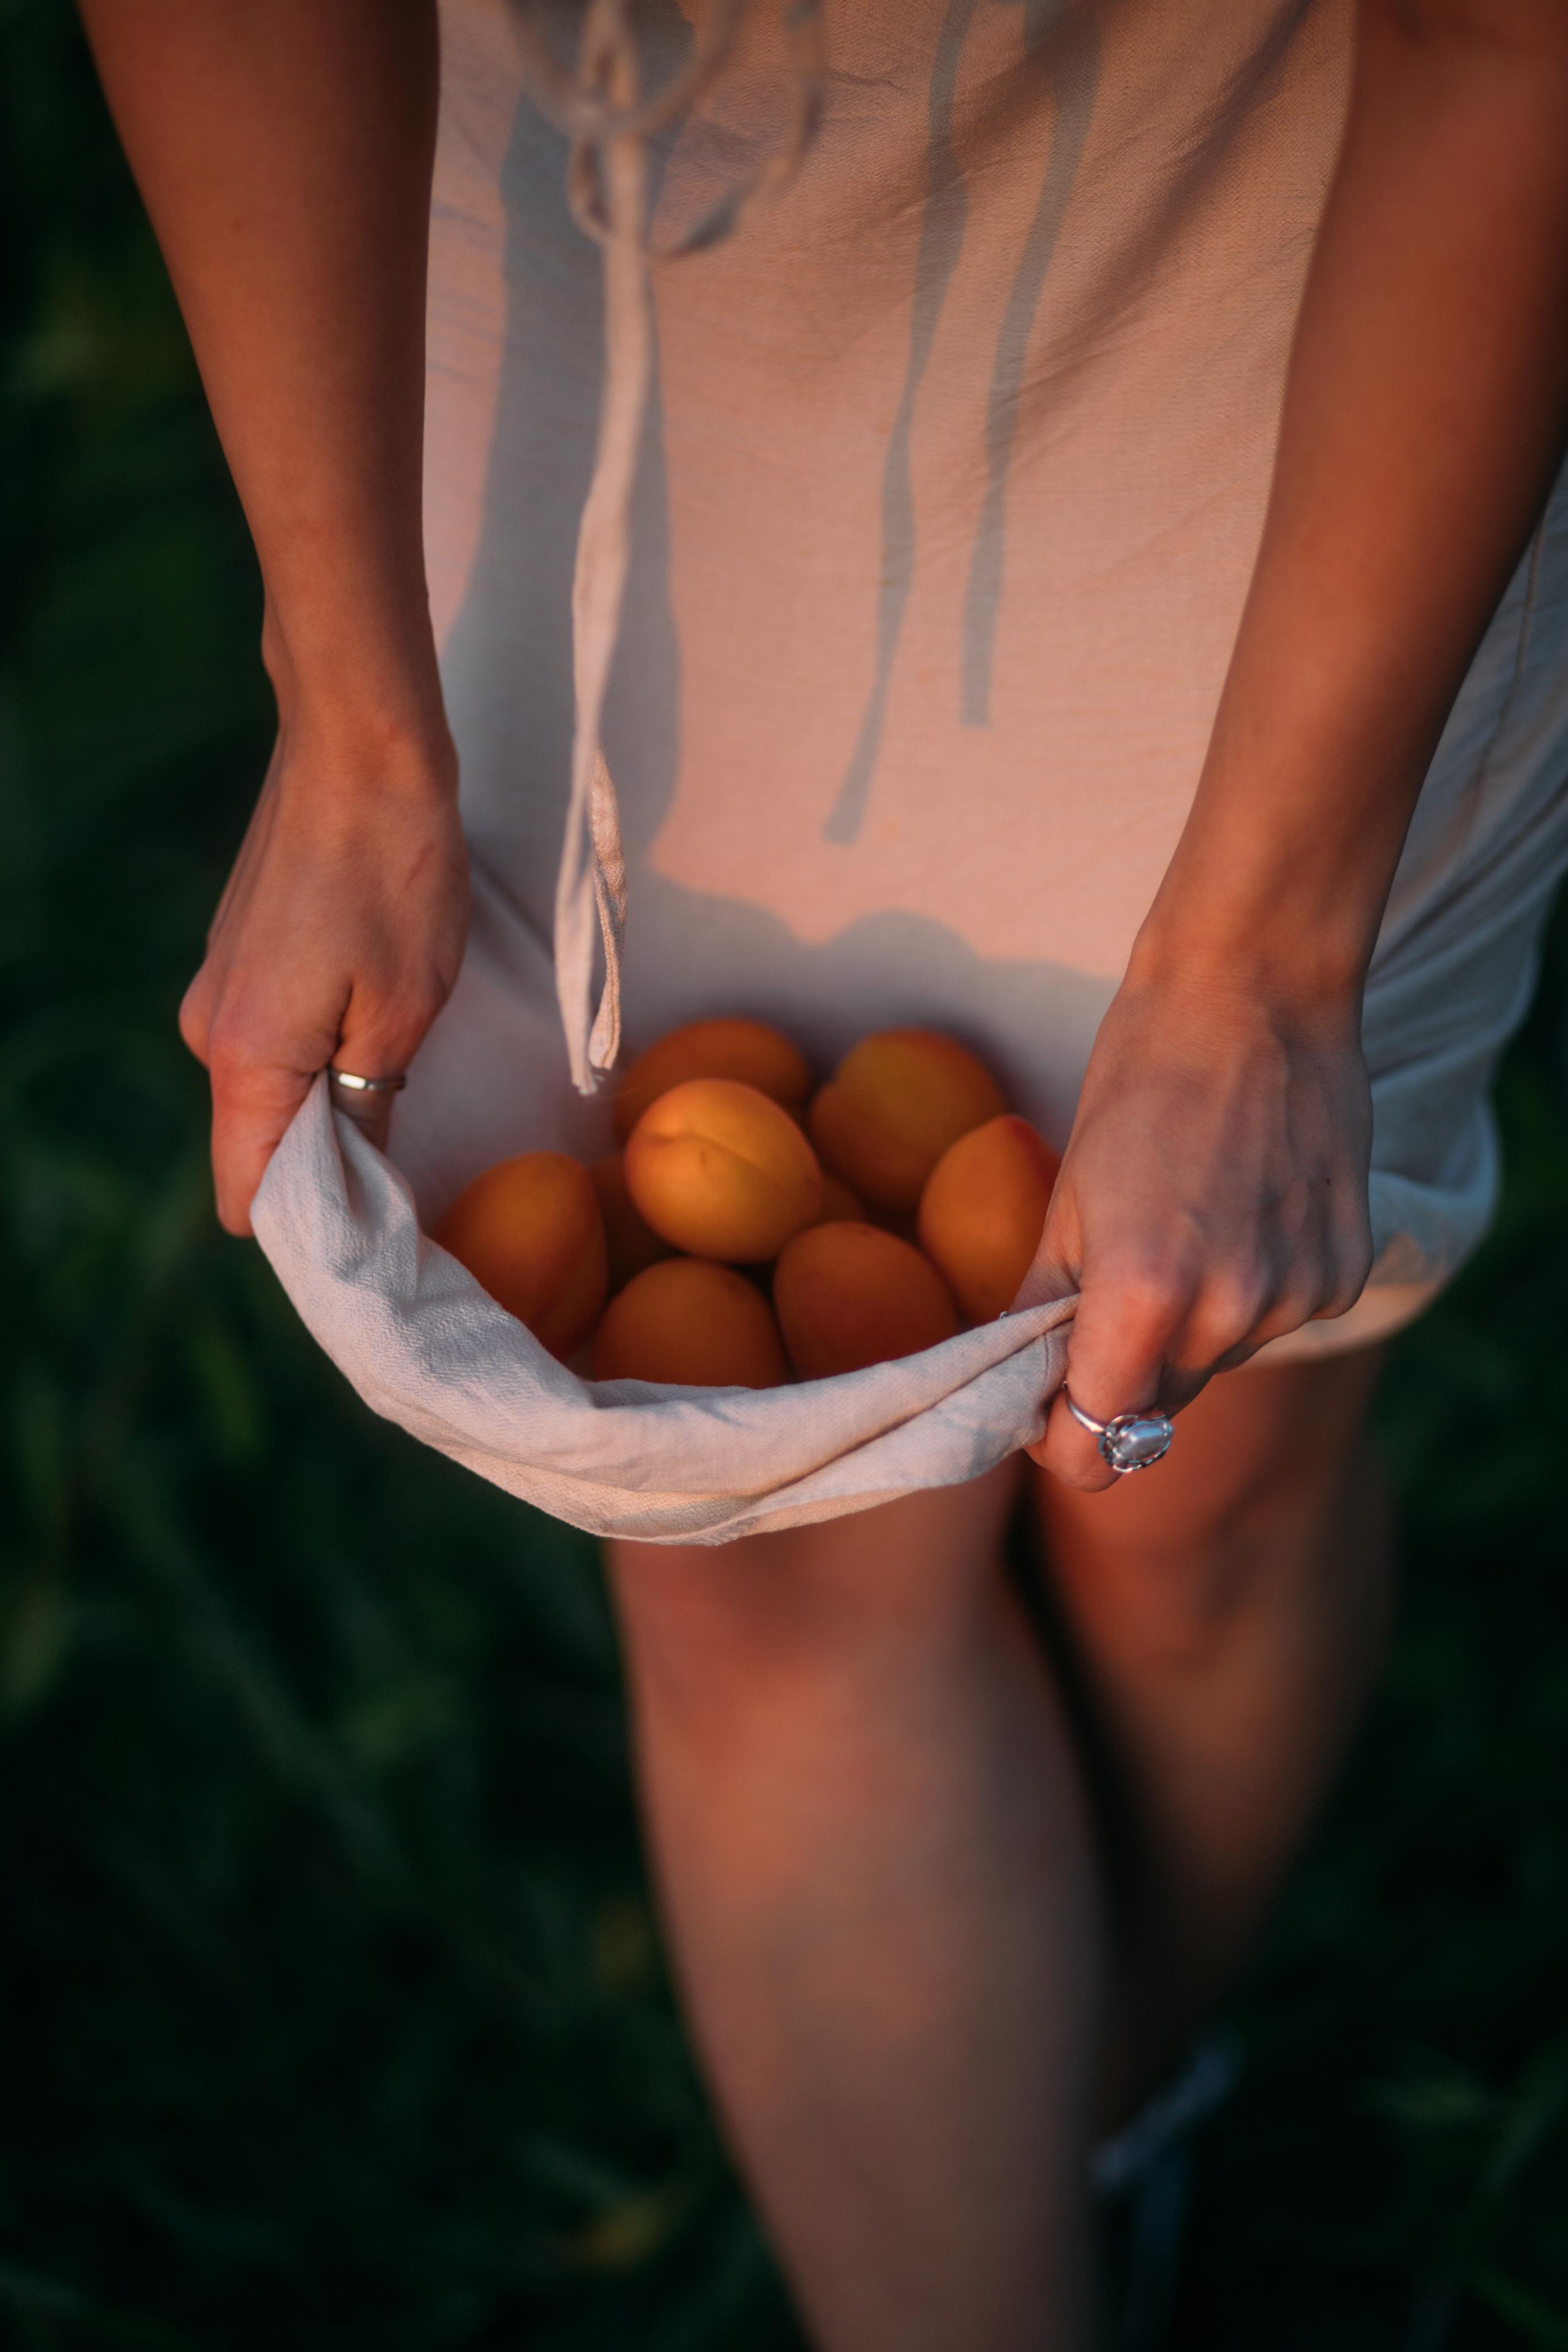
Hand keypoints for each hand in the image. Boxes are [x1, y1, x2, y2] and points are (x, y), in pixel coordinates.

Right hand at [179, 712, 468, 1234]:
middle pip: (261, 1147)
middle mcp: (211, 1034)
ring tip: (402, 1067)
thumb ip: (366, 1105)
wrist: (359, 747)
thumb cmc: (393, 874)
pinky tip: (375, 1018)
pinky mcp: (241, 957)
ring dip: (332, 1098)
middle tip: (414, 1149)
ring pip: (274, 1090)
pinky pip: (276, 1040)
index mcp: (245, 1060)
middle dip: (331, 1164)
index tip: (381, 1230)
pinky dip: (321, 1050)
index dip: (313, 1227)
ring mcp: (220, 991)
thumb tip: (352, 1176)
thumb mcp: (403, 1009)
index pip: (248, 1197)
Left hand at [1021, 956, 1374, 1491]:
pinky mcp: (1344, 1275)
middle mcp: (1230, 1313)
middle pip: (1156, 1407)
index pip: (1096, 1447)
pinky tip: (1244, 1213)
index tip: (1046, 1404)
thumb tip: (1016, 1386)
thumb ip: (1040, 1309)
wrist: (1254, 994)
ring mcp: (1297, 1297)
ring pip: (1217, 1362)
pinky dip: (1251, 1291)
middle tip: (1107, 1288)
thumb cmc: (1139, 1082)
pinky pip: (1275, 1319)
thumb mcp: (1066, 1200)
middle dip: (1123, 1370)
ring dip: (1190, 1325)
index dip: (1062, 1439)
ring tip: (1185, 1225)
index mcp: (1143, 1296)